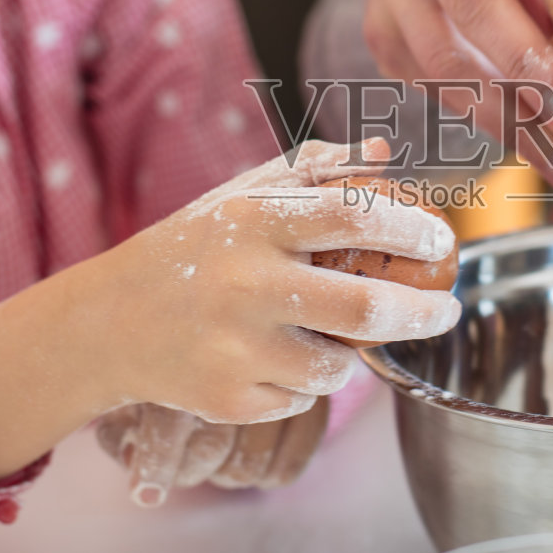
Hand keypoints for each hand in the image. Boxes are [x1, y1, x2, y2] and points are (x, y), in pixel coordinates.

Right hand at [0, 139, 458, 485]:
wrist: (108, 322)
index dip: (412, 229)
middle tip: (443, 310)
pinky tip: (270, 359)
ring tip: (329, 335)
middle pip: (367, 309)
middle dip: (423, 313)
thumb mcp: (241, 196)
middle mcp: (246, 284)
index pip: (356, 217)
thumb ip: (313, 171)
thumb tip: (384, 152)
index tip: (440, 243)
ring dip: (350, 355)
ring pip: (338, 367)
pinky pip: (300, 399)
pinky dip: (302, 384)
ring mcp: (236, 348)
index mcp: (254, 221)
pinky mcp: (228, 399)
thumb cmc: (192, 250)